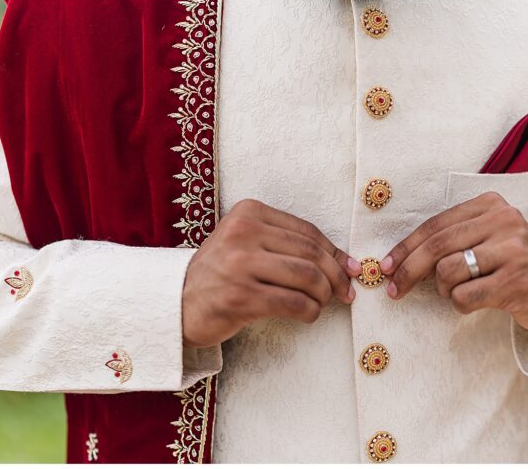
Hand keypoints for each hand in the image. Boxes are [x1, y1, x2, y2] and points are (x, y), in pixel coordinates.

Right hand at [181, 199, 355, 347]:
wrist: (176, 302)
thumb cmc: (222, 273)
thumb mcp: (248, 244)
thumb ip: (289, 246)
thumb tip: (345, 262)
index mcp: (248, 212)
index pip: (307, 231)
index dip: (334, 252)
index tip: (350, 268)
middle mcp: (242, 233)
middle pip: (310, 254)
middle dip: (336, 275)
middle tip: (346, 291)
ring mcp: (239, 265)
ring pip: (306, 277)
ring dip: (323, 295)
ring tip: (322, 303)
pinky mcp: (240, 297)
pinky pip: (293, 304)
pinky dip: (310, 311)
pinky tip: (308, 315)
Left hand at [381, 192, 527, 334]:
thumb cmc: (516, 267)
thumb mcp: (491, 240)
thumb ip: (455, 240)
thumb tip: (399, 258)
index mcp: (492, 205)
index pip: (436, 225)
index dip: (405, 247)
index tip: (386, 266)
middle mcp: (504, 222)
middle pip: (437, 247)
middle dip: (408, 271)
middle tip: (394, 290)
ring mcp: (512, 251)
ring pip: (448, 272)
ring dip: (445, 290)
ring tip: (462, 292)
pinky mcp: (516, 282)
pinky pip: (465, 296)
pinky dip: (461, 304)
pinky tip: (477, 302)